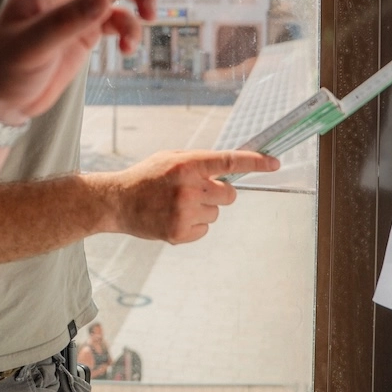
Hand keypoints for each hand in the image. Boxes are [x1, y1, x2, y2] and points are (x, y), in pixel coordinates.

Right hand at [105, 150, 279, 243]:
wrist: (116, 201)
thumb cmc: (146, 177)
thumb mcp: (169, 159)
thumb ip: (198, 162)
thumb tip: (230, 169)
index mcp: (187, 164)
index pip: (229, 160)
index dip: (256, 161)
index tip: (275, 163)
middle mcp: (188, 187)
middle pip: (230, 194)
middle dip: (219, 193)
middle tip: (197, 192)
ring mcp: (185, 211)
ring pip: (217, 213)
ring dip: (203, 210)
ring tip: (177, 205)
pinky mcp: (179, 232)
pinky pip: (205, 230)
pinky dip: (194, 226)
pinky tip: (173, 218)